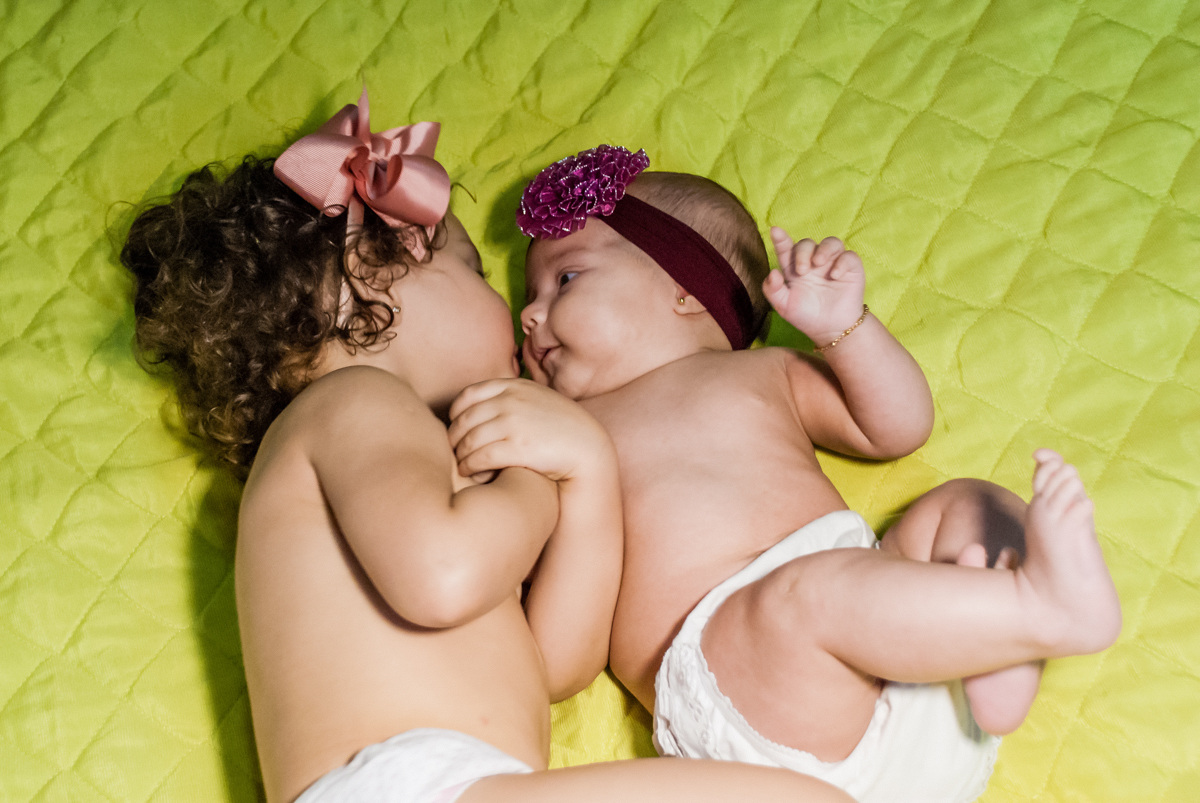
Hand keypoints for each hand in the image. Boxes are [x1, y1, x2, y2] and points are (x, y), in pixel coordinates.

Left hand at [447, 379, 613, 482]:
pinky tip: (471, 473)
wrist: (588, 449)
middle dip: (454, 438)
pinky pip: (480, 457)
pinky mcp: (517, 448)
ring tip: (462, 465)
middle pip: (465, 419)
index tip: (457, 427)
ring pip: (469, 440)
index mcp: (514, 386)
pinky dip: (470, 467)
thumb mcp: (538, 399)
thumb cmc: (562, 428)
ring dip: (461, 455)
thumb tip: (483, 404)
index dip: (456, 413)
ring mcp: (513, 423)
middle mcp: (511, 401)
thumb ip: (513, 396)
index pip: (469, 395)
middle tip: (454, 452)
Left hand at [764, 228, 865, 344]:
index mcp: (794, 268)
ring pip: (831, 242)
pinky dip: (841, 262)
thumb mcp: (784, 306)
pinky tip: (834, 275)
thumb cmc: (806, 316)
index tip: (775, 231)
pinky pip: (848, 255)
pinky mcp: (850, 268)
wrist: (832, 329)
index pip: (786, 249)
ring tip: (819, 263)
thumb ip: (773, 290)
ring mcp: (832, 263)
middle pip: (807, 243)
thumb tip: (773, 272)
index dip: (781, 239)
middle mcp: (813, 262)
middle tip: (802, 271)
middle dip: (803, 252)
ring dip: (823, 249)